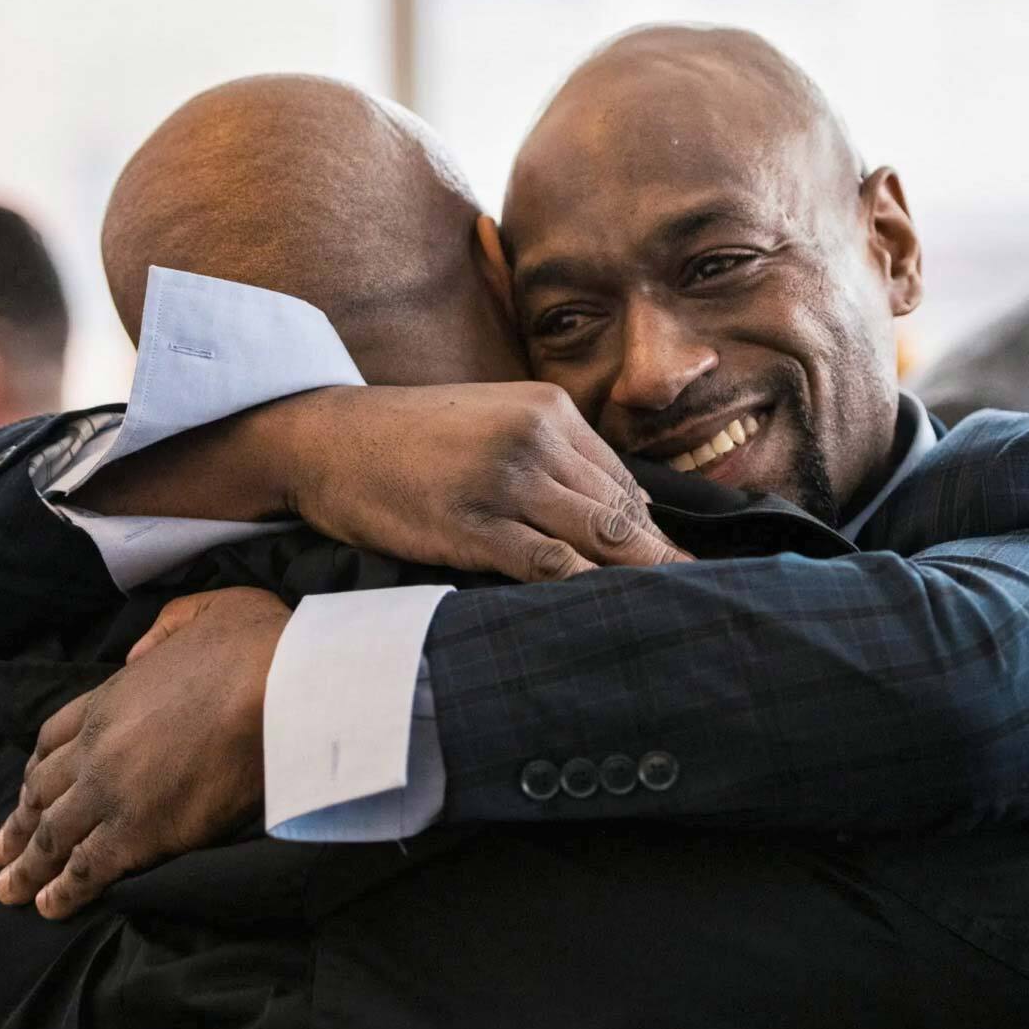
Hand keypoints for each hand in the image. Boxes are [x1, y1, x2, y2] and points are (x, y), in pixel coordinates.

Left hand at [0, 587, 288, 918]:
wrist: (277, 687)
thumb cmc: (253, 645)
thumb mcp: (201, 612)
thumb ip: (162, 630)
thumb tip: (139, 655)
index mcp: (108, 698)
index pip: (54, 738)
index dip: (39, 767)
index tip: (29, 789)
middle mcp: (96, 748)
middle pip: (43, 792)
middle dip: (20, 824)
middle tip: (0, 852)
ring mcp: (112, 793)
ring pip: (54, 836)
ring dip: (27, 866)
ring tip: (9, 892)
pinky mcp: (139, 832)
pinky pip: (88, 868)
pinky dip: (64, 891)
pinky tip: (49, 906)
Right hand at [260, 383, 691, 580]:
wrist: (327, 438)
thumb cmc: (412, 440)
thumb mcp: (491, 423)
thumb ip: (551, 458)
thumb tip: (615, 515)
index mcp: (548, 410)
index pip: (622, 482)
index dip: (653, 533)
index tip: (683, 571)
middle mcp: (537, 438)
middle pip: (620, 511)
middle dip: (659, 562)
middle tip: (701, 604)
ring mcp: (506, 480)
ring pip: (597, 537)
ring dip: (636, 580)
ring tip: (671, 619)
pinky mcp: (474, 524)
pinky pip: (548, 564)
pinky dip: (585, 591)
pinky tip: (607, 616)